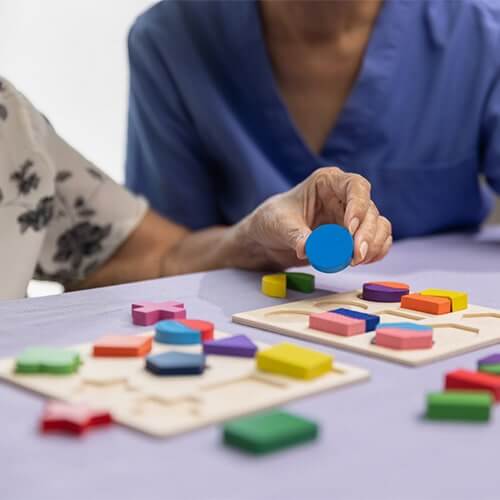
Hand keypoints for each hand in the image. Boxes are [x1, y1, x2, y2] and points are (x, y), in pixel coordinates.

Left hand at [233, 167, 391, 269]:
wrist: (267, 240)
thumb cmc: (271, 221)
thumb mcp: (279, 226)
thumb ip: (296, 236)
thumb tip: (309, 249)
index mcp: (327, 183)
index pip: (355, 186)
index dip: (358, 206)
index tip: (349, 229)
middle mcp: (344, 197)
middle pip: (370, 210)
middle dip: (366, 234)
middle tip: (355, 256)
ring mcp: (351, 217)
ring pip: (378, 226)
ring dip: (374, 245)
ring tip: (355, 261)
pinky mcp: (353, 237)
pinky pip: (376, 241)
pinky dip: (375, 252)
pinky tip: (365, 261)